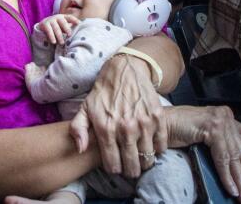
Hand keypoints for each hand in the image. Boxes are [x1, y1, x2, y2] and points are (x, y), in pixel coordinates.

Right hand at [38, 13, 79, 44]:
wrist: (42, 26)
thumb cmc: (55, 27)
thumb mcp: (62, 26)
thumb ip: (68, 28)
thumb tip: (78, 31)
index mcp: (62, 17)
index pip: (69, 17)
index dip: (74, 20)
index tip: (79, 24)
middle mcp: (57, 17)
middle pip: (63, 22)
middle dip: (67, 28)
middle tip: (69, 35)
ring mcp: (50, 20)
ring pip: (56, 28)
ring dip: (59, 36)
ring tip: (62, 43)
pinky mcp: (44, 24)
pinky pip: (49, 31)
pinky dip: (52, 36)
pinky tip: (54, 42)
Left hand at [69, 54, 165, 178]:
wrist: (125, 70)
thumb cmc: (103, 92)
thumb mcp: (85, 109)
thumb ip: (78, 130)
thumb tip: (81, 150)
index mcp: (106, 129)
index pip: (112, 166)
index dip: (114, 169)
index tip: (115, 165)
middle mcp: (126, 129)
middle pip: (132, 166)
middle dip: (130, 170)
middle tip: (130, 166)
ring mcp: (144, 123)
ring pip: (148, 159)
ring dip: (144, 161)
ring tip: (140, 155)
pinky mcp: (158, 117)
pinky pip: (161, 146)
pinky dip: (157, 149)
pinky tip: (150, 143)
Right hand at [165, 106, 240, 203]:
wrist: (157, 126)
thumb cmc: (175, 131)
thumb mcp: (204, 136)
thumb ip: (220, 145)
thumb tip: (234, 169)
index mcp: (225, 116)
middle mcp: (226, 116)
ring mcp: (220, 121)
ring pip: (234, 157)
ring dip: (240, 182)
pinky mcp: (212, 128)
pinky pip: (223, 158)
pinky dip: (227, 176)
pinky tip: (231, 188)